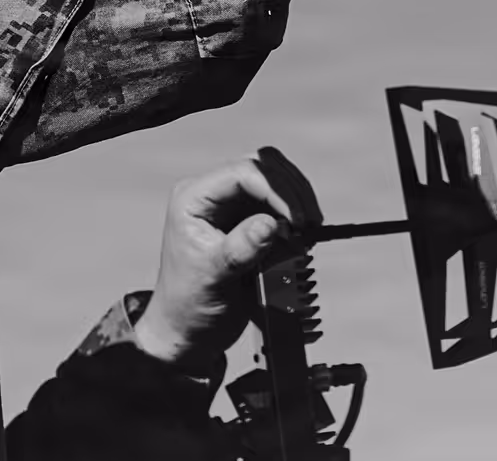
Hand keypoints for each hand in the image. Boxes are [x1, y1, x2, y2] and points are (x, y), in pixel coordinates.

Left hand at [133, 147, 323, 369]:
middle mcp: (214, 195)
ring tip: (307, 232)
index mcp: (194, 199)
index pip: (241, 173)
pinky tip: (303, 237)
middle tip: (307, 224)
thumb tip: (272, 224)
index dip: (274, 189)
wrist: (189, 330)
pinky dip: (298, 216)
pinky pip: (283, 204)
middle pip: (264, 166)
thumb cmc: (189, 304)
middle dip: (291, 191)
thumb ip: (241, 248)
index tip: (295, 219)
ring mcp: (234, 205)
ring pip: (278, 179)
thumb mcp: (212, 277)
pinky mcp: (251, 219)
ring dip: (299, 201)